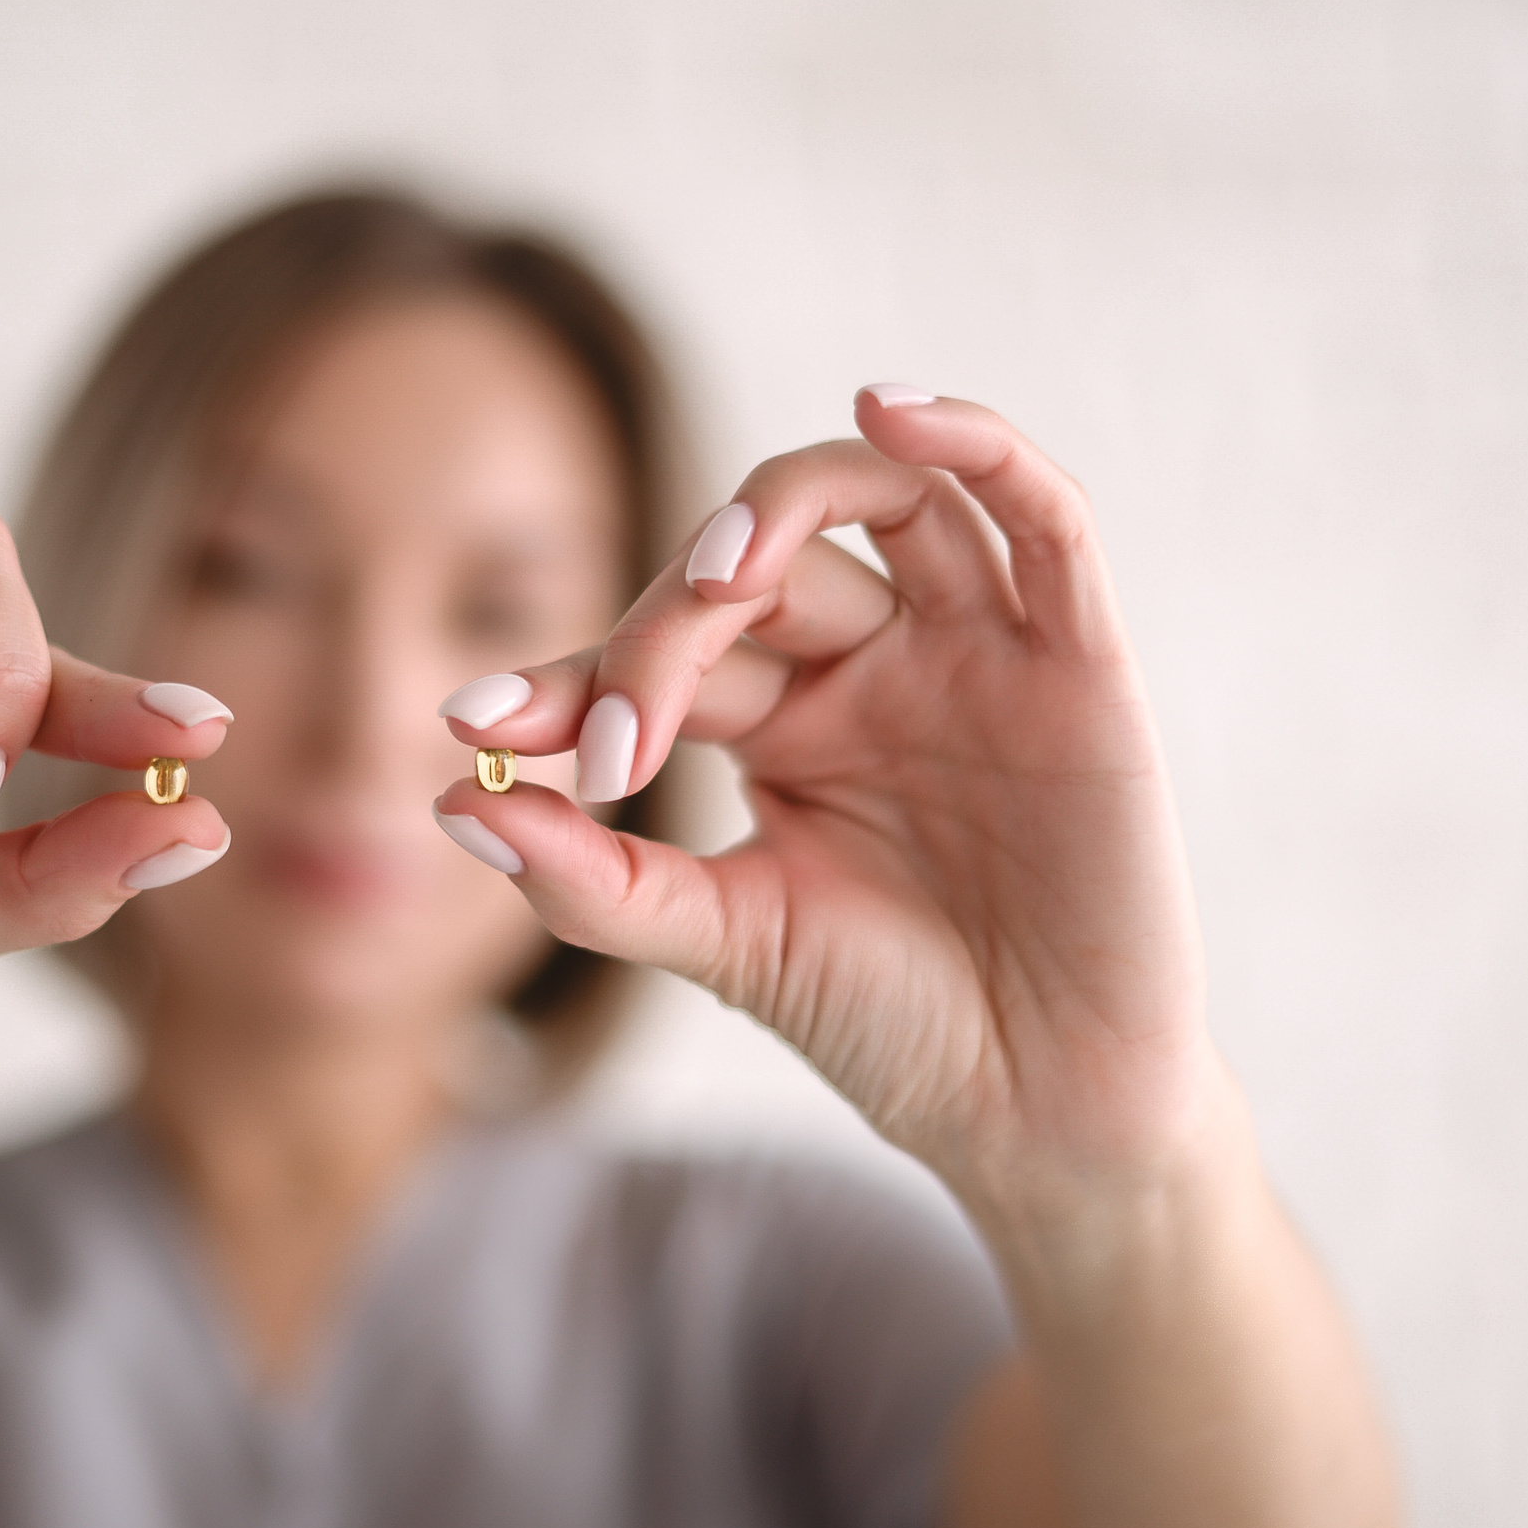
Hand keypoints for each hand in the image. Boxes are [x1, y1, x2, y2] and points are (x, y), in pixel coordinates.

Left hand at [436, 390, 1213, 1199]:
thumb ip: (595, 878)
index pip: (660, 648)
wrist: (1042, 1116)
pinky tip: (890, 412)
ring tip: (717, 567)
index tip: (474, 722)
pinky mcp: (1079, 662)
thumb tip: (448, 798)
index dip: (569, 678)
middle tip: (615, 731)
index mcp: (784, 724)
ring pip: (886, 499)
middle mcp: (875, 666)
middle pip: (755, 568)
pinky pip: (1040, 516)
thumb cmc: (892, 1027)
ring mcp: (975, 654)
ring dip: (789, 502)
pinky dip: (978, 443)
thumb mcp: (728, 945)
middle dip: (664, 627)